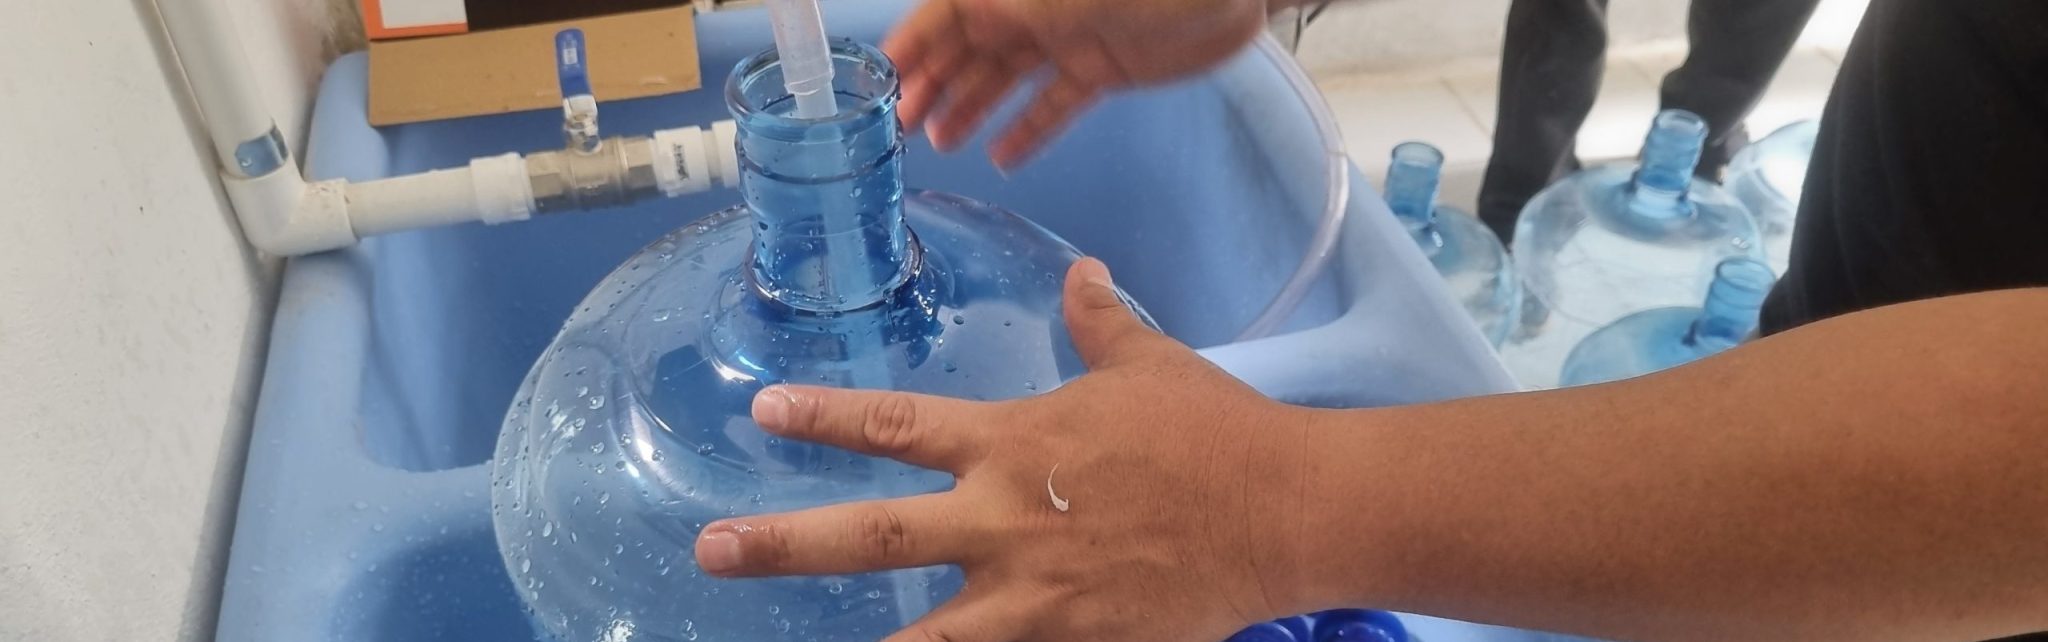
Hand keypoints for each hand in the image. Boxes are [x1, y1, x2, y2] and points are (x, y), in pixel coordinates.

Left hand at [694, 258, 1319, 641]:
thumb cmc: (1217, 432)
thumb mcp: (1150, 364)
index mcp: (1015, 443)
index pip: (897, 425)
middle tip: (716, 551)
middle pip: (874, 537)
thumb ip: (1100, 322)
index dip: (826, 417)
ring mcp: (1035, 593)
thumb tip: (1083, 273)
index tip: (766, 413)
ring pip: (926, 636)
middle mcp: (1006, 519)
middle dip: (786, 543)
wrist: (1286, 509)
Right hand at [884, 0, 1272, 168]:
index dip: (916, 41)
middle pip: (973, 45)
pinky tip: (1004, 156)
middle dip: (935, 80)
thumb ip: (1010, 10)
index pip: (950, 10)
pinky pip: (1056, 102)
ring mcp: (1071, 35)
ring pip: (1008, 76)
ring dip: (973, 107)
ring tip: (941, 142)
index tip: (885, 75)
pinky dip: (1030, 127)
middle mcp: (1037, 5)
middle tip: (903, 124)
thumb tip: (957, 21)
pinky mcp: (1105, 67)